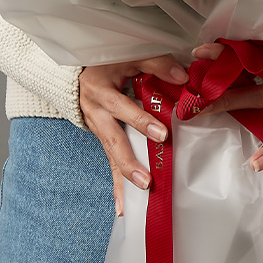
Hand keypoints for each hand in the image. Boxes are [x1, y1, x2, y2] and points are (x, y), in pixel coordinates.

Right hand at [79, 55, 188, 215]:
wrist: (79, 70)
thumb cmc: (108, 59)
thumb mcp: (129, 54)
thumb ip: (156, 64)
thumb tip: (183, 78)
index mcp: (100, 89)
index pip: (122, 106)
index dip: (141, 120)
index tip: (162, 135)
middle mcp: (94, 112)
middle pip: (112, 140)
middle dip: (129, 162)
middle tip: (148, 181)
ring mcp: (96, 127)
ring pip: (110, 155)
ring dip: (124, 177)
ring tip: (142, 194)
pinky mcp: (101, 137)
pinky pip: (109, 161)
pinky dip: (116, 184)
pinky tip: (123, 207)